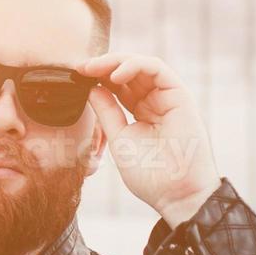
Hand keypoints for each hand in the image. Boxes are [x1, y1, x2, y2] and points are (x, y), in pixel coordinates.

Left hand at [77, 52, 219, 226]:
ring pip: (142, 65)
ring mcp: (168, 97)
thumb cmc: (149, 174)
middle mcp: (156, 101)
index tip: (75, 76)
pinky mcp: (180, 95)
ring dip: (116, 62)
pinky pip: (157, 69)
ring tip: (94, 68)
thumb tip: (92, 88)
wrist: (175, 193)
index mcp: (142, 112)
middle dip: (103, 66)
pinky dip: (135, 65)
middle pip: (129, 72)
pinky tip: (115, 74)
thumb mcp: (119, 138)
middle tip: (81, 68)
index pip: (118, 86)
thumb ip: (107, 112)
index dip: (97, 77)